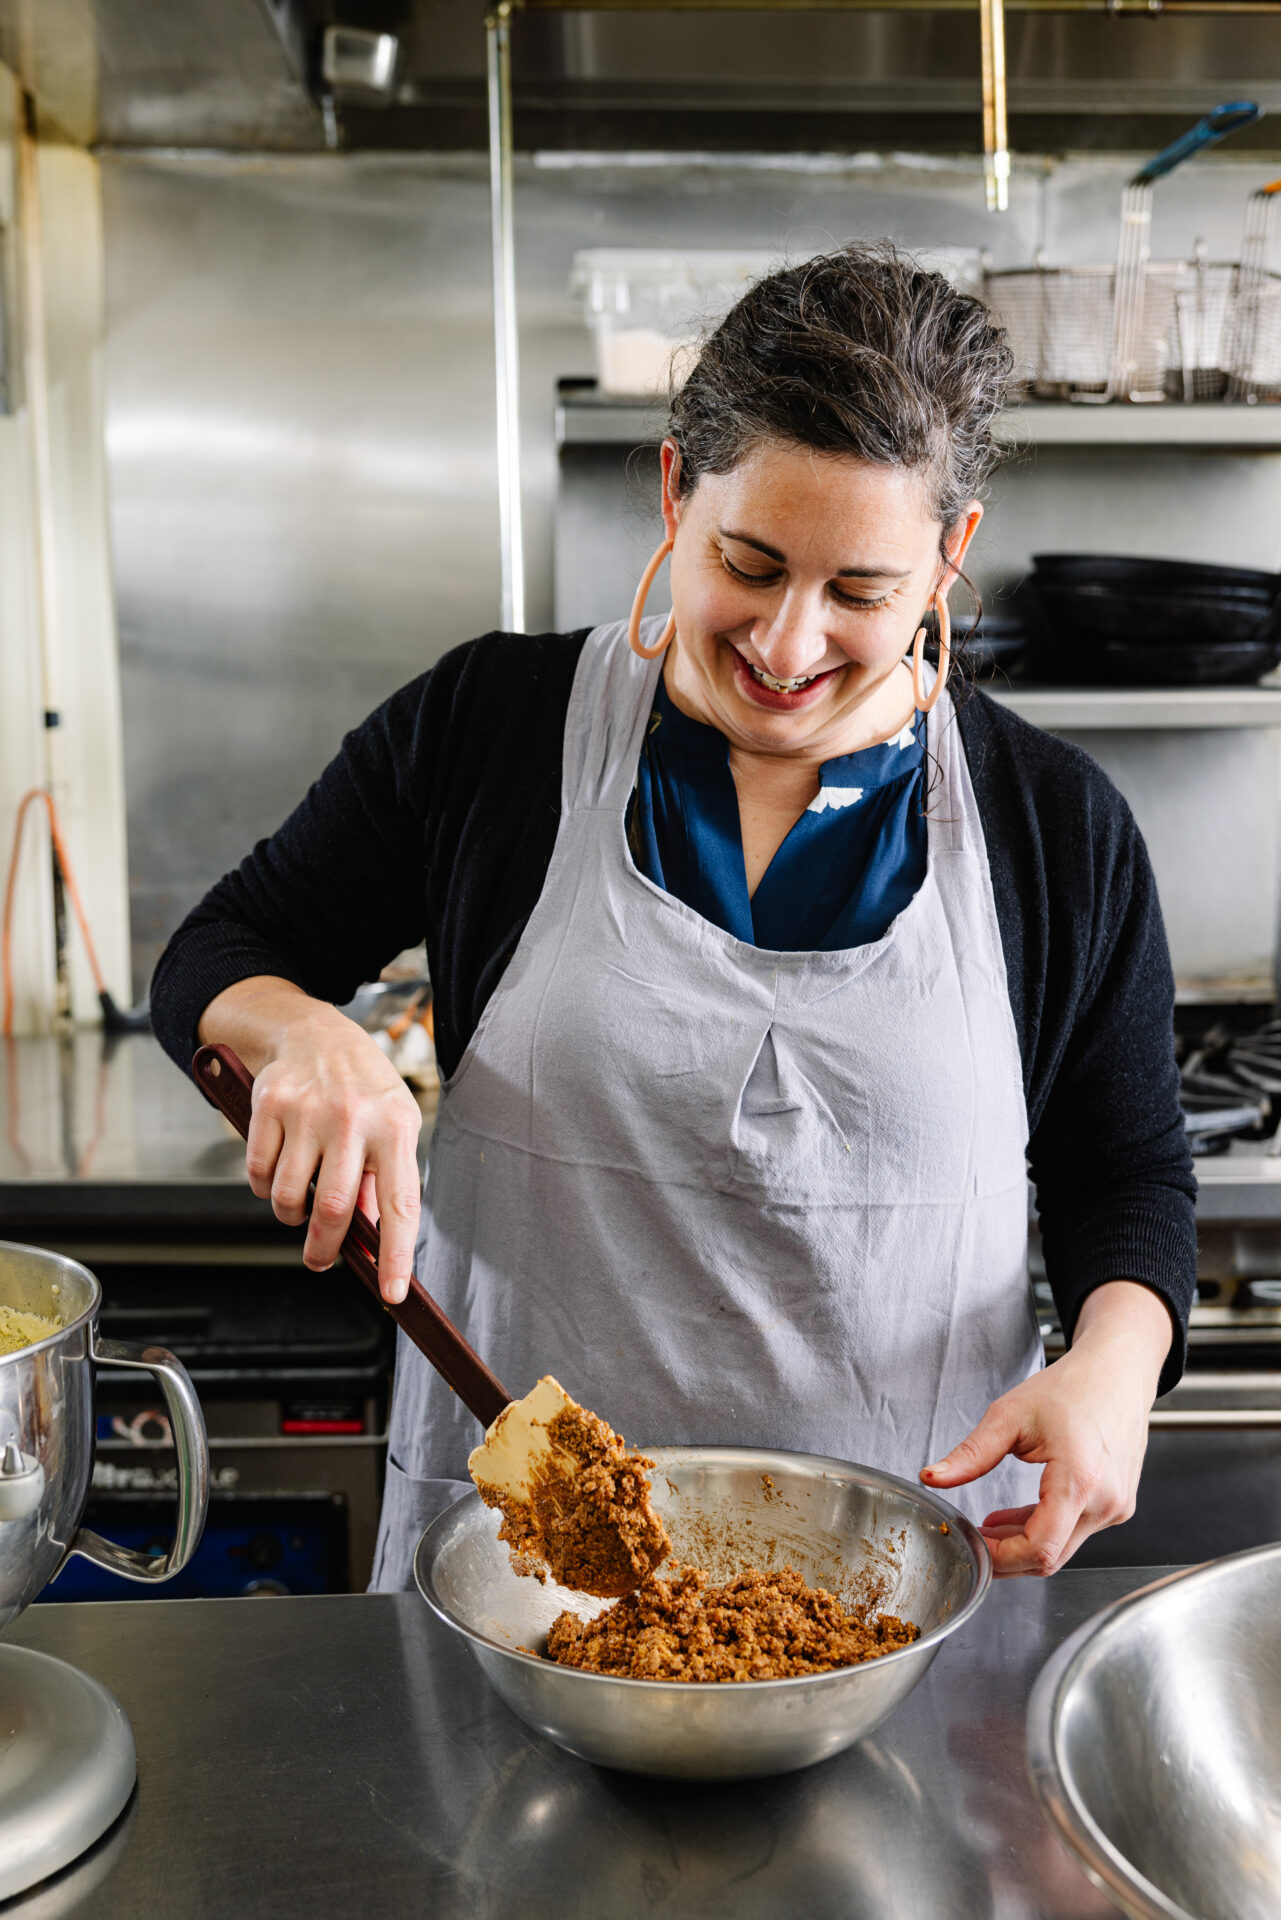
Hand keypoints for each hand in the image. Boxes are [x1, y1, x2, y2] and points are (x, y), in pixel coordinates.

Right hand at [200, 978, 422, 1302]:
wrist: (314, 1032)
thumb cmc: (361, 1088)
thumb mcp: (390, 1126)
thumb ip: (383, 1181)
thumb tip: (374, 1242)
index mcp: (394, 1127)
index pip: (400, 1204)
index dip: (396, 1254)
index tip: (393, 1292)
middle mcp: (353, 1118)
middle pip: (334, 1208)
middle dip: (324, 1248)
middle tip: (319, 1261)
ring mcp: (308, 1111)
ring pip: (289, 1196)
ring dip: (290, 1214)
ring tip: (300, 1200)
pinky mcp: (269, 1105)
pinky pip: (257, 1173)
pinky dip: (263, 1186)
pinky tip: (278, 1169)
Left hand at [919, 1281, 1172, 1575]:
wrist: (1118, 1372)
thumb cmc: (1071, 1387)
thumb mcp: (1010, 1415)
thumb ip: (971, 1454)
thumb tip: (932, 1477)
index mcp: (1080, 1479)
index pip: (1040, 1549)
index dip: (1001, 1557)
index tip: (972, 1545)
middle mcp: (1105, 1502)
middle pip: (1050, 1558)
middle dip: (1007, 1555)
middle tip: (974, 1538)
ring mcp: (1117, 1507)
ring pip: (1063, 1547)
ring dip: (1025, 1542)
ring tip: (990, 1524)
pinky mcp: (1119, 1505)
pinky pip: (1076, 1532)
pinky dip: (1046, 1530)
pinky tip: (1021, 1516)